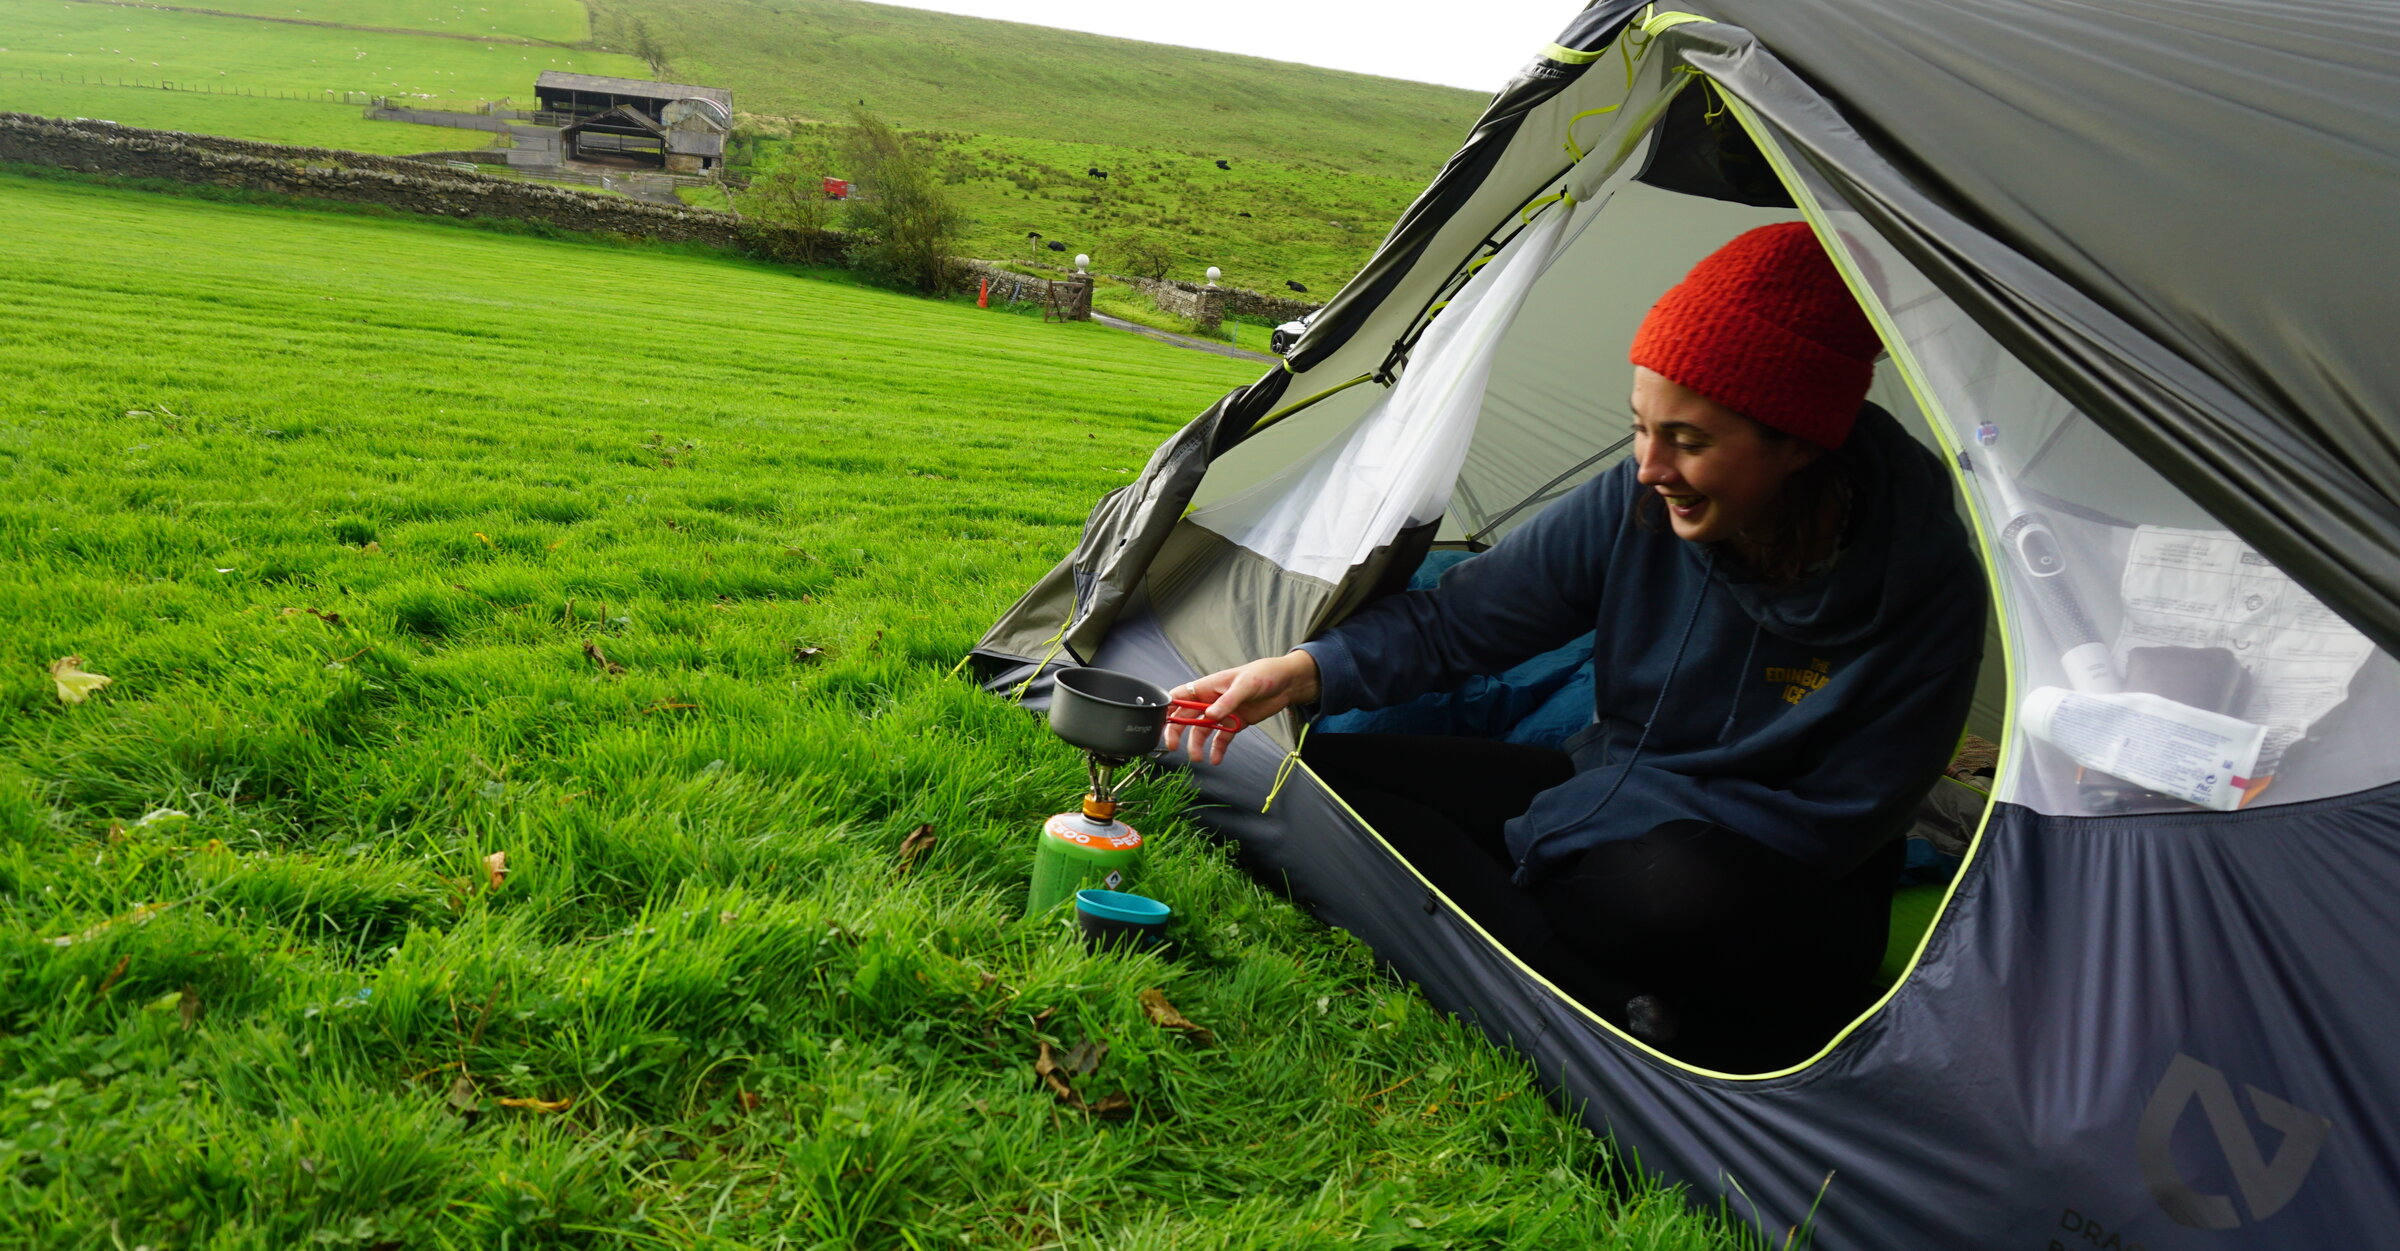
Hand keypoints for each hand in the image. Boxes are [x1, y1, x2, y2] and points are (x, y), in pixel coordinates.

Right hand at [1164, 650, 1320, 765]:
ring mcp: (1222, 712)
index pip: (1180, 696)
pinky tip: (1215, 759)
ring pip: (1202, 730)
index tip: (1159, 722)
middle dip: (1177, 731)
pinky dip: (1217, 749)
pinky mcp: (1234, 723)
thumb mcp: (1245, 685)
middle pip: (1186, 716)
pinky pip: (1221, 738)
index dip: (1167, 708)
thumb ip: (1227, 701)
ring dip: (1197, 744)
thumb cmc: (1264, 675)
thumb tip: (1210, 714)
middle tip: (1173, 746)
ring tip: (1198, 757)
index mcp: (1208, 686)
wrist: (1286, 684)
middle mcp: (1211, 700)